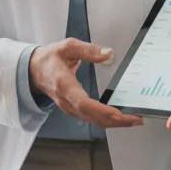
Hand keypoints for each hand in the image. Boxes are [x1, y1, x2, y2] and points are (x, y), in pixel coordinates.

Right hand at [29, 38, 143, 128]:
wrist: (34, 71)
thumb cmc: (50, 59)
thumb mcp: (67, 47)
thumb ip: (88, 50)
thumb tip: (108, 53)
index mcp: (64, 84)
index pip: (82, 103)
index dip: (101, 110)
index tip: (117, 113)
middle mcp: (67, 101)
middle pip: (92, 117)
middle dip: (116, 121)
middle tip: (136, 119)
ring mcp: (70, 108)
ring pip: (93, 121)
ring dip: (114, 123)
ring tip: (134, 120)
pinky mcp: (74, 110)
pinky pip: (92, 119)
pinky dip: (107, 121)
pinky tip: (120, 118)